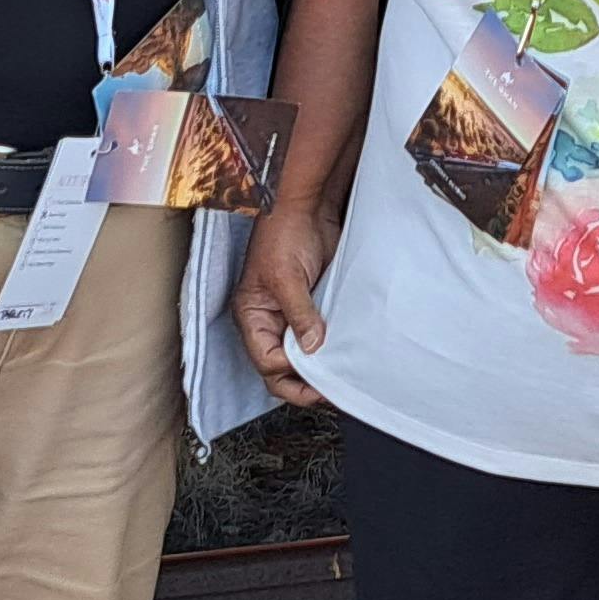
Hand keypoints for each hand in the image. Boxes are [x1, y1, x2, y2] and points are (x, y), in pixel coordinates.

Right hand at [233, 203, 337, 407]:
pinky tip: (345, 356)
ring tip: (341, 380)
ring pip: (301, 358)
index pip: (267, 362)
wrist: (307, 207)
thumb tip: (311, 349)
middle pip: (281, 369)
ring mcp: (291, 316)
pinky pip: (318, 338)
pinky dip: (329, 351)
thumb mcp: (287, 277)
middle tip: (332, 392)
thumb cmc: (283, 234)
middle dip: (303, 383)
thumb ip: (299, 314)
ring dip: (318, 370)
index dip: (291, 371)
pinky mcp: (312, 308)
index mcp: (252, 317)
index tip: (316, 369)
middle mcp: (269, 322)